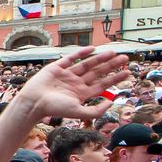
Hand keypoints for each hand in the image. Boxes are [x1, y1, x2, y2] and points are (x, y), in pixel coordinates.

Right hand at [11, 48, 130, 120]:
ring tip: (114, 52)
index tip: (127, 72)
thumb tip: (111, 102)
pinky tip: (92, 49)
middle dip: (112, 66)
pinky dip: (81, 53)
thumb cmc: (54, 108)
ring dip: (101, 58)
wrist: (34, 102)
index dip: (115, 78)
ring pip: (87, 64)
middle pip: (98, 73)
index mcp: (82, 94)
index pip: (102, 84)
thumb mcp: (78, 112)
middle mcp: (76, 83)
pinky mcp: (57, 67)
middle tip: (125, 58)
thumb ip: (95, 110)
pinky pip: (71, 58)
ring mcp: (67, 75)